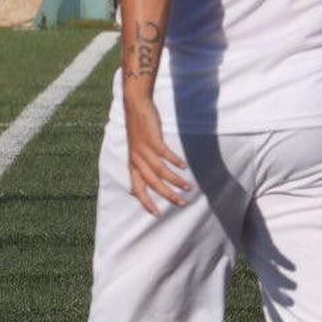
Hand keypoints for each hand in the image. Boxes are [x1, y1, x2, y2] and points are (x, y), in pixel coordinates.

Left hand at [122, 92, 190, 215]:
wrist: (135, 106)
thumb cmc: (139, 131)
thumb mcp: (137, 151)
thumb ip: (142, 166)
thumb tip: (149, 181)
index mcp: (132, 164)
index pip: (137, 189)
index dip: (146, 202)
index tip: (158, 214)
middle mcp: (136, 159)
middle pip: (152, 184)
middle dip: (168, 195)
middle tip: (182, 203)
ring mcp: (143, 149)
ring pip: (160, 171)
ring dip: (176, 180)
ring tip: (188, 187)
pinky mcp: (152, 139)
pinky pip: (165, 155)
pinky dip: (175, 162)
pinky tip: (184, 166)